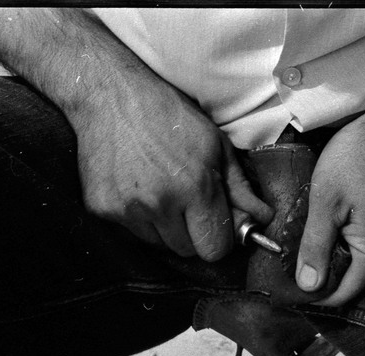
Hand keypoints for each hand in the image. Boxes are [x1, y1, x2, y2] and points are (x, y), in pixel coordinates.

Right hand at [69, 70, 272, 261]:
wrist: (109, 95)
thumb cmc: (168, 115)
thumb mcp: (215, 144)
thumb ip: (239, 188)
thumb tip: (262, 218)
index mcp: (195, 188)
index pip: (215, 249)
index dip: (219, 238)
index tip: (215, 223)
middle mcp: (160, 204)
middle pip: (188, 250)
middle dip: (193, 232)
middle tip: (187, 201)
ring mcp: (128, 210)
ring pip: (160, 245)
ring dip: (166, 227)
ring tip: (161, 190)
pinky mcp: (102, 210)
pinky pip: (133, 234)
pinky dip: (140, 219)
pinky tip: (138, 188)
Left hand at [295, 80, 364, 304]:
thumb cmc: (360, 157)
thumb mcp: (327, 201)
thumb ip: (315, 246)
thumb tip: (306, 286)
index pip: (339, 296)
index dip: (309, 296)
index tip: (282, 288)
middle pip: (345, 282)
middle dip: (315, 277)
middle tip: (282, 264)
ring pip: (350, 263)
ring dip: (324, 258)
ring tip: (294, 246)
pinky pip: (357, 246)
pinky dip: (336, 243)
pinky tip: (316, 229)